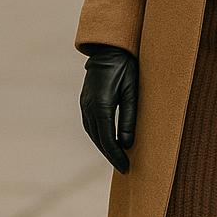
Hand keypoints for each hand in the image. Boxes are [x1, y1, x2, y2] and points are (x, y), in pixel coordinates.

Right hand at [80, 45, 138, 173]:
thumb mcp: (132, 92)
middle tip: (124, 168)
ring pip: (93, 134)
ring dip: (104, 147)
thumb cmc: (126, 68)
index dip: (116, 156)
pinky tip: (108, 140)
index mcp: (101, 105)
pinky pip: (91, 125)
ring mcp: (84, 104)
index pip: (107, 139)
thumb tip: (127, 144)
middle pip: (98, 139)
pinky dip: (99, 136)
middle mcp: (88, 107)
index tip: (126, 167)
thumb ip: (129, 118)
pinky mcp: (85, 101)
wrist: (110, 49)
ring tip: (117, 157)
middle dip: (111, 155)